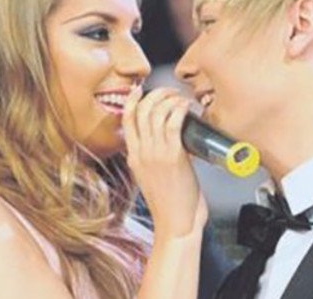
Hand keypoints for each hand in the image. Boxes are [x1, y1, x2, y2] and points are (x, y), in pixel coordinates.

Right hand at [123, 87, 207, 238]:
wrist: (176, 223)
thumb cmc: (170, 203)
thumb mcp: (150, 176)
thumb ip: (150, 158)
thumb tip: (162, 141)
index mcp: (133, 156)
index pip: (126, 120)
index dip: (132, 100)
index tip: (139, 89)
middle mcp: (141, 152)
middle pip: (142, 110)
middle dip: (156, 94)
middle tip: (170, 92)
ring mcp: (155, 153)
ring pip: (156, 113)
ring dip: (170, 99)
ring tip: (181, 99)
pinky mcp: (172, 156)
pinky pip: (172, 123)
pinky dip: (179, 109)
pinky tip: (186, 107)